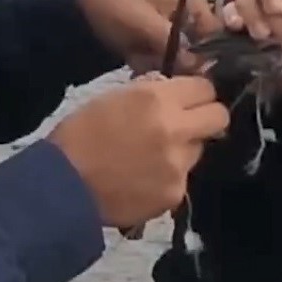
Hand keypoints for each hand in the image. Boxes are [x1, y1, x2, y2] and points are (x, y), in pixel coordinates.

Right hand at [48, 76, 228, 227]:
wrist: (62, 187)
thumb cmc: (80, 135)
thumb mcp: (114, 97)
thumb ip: (151, 92)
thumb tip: (174, 90)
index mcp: (157, 99)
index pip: (205, 87)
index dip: (197, 92)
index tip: (188, 98)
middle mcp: (176, 130)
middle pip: (219, 117)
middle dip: (206, 117)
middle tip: (186, 124)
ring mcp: (178, 165)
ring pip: (199, 150)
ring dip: (183, 149)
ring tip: (152, 157)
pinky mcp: (175, 194)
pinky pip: (183, 178)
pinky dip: (168, 178)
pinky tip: (143, 180)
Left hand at [77, 0, 220, 73]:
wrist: (80, 4)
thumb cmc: (116, 3)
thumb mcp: (144, 21)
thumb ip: (172, 44)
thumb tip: (199, 68)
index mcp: (193, 0)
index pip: (215, 34)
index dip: (208, 56)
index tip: (192, 75)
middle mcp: (189, 15)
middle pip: (199, 50)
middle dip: (178, 63)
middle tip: (156, 66)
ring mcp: (173, 31)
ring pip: (180, 60)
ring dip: (160, 66)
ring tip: (140, 60)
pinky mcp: (157, 44)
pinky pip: (163, 62)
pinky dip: (149, 66)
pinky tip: (134, 62)